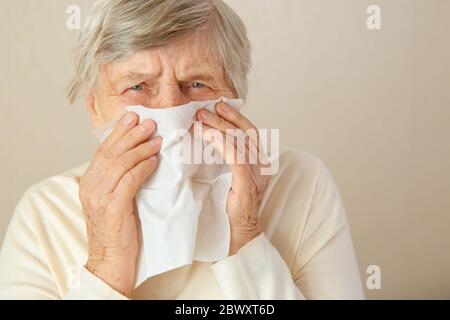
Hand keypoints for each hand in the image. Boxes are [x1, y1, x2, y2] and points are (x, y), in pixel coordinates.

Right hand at [79, 112, 160, 296]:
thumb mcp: (114, 201)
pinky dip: (143, 167)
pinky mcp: (113, 208)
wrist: (110, 261)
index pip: (103, 151)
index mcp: (88, 183)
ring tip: (156, 138)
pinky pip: (129, 180)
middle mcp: (90, 187)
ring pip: (120, 163)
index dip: (118, 133)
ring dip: (140, 148)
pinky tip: (154, 160)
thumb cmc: (117, 231)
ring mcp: (99, 197)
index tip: (132, 118)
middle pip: (111, 153)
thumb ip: (119, 180)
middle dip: (131, 134)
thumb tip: (137, 158)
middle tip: (148, 122)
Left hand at [196, 103, 270, 254]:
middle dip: (223, 119)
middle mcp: (261, 166)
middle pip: (245, 133)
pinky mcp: (247, 185)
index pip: (250, 132)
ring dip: (218, 128)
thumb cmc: (228, 209)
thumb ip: (223, 160)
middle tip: (202, 111)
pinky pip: (237, 158)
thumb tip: (205, 139)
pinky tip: (208, 137)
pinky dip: (223, 144)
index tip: (219, 105)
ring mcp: (256, 175)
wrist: (237, 235)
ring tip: (200, 120)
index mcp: (258, 163)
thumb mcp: (226, 178)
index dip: (236, 117)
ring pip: (240, 142)